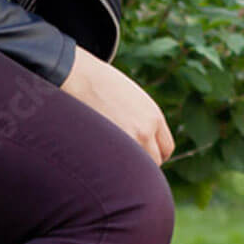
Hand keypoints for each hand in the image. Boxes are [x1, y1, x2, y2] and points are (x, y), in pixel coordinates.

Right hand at [60, 45, 174, 164]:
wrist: (78, 76)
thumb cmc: (101, 85)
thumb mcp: (133, 98)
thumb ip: (144, 119)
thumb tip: (144, 141)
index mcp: (154, 117)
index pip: (166, 149)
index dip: (155, 153)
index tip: (143, 153)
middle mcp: (145, 130)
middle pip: (154, 162)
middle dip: (143, 162)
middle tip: (127, 157)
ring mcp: (126, 140)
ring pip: (135, 168)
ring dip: (126, 165)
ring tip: (112, 157)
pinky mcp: (106, 147)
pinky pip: (115, 167)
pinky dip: (111, 166)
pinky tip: (100, 156)